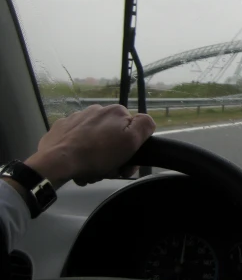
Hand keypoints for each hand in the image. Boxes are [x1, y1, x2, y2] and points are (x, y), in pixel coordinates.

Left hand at [24, 105, 154, 188]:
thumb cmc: (97, 154)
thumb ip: (145, 125)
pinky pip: (76, 140)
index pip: (132, 129)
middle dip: (112, 154)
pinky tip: (77, 162)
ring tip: (90, 169)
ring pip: (94, 139)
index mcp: (115, 111)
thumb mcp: (131, 141)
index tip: (126, 164)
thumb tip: (147, 121)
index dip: (131, 148)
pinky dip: (78, 151)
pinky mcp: (60, 129)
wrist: (56, 163)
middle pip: (112, 135)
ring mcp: (76, 118)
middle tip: (107, 170)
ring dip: (96, 154)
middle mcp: (96, 110)